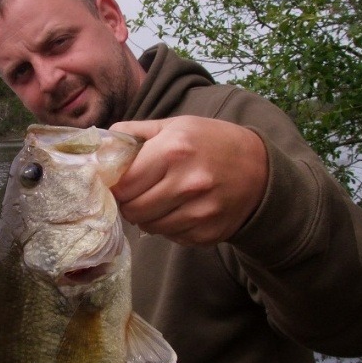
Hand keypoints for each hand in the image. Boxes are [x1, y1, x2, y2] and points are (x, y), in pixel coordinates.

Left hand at [110, 117, 267, 244]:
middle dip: (128, 203)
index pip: (124, 184)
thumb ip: (135, 133)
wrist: (261, 170)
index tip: (117, 183)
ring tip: (160, 199)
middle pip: (133, 209)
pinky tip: (180, 209)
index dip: (115, 185)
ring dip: (147, 216)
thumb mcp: (176, 125)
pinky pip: (170, 236)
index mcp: (174, 151)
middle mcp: (187, 183)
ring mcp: (199, 212)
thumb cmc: (212, 143)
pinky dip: (168, 226)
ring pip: (149, 226)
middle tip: (136, 193)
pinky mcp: (207, 234)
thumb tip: (101, 144)